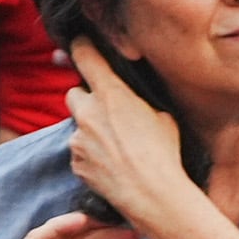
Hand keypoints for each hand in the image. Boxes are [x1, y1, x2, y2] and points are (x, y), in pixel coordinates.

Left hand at [63, 40, 201, 226]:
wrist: (152, 194)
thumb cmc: (164, 153)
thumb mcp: (162, 115)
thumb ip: (138, 103)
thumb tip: (133, 103)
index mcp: (111, 93)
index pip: (85, 57)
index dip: (80, 47)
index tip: (79, 44)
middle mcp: (88, 113)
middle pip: (74, 94)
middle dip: (86, 100)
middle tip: (106, 111)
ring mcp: (77, 139)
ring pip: (78, 127)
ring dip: (91, 132)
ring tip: (117, 148)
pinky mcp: (75, 163)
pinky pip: (79, 152)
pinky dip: (91, 155)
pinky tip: (111, 165)